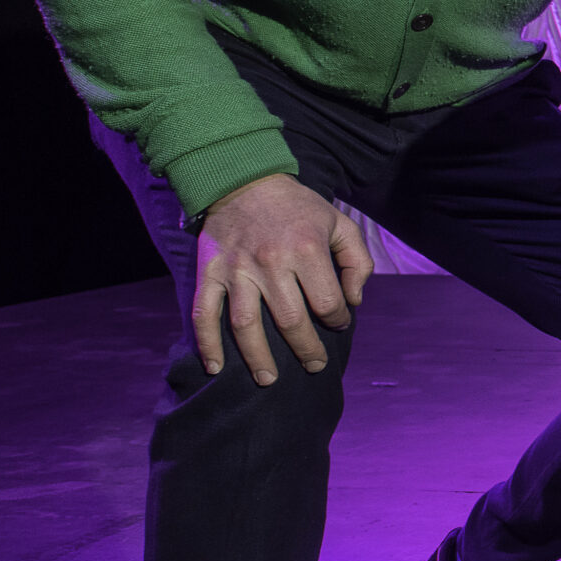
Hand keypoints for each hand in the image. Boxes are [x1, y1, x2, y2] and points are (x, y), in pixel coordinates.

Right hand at [192, 173, 371, 384]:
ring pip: (246, 326)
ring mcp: (236, 271)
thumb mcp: (340, 224)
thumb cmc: (299, 208)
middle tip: (314, 366)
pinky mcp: (209, 273)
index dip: (338, 320)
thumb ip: (357, 262)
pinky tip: (215, 368)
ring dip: (258, 358)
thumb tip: (354, 301)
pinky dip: (207, 344)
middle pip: (290, 321)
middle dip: (306, 350)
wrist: (244, 182)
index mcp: (307, 250)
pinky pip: (204, 314)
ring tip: (269, 379)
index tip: (339, 324)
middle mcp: (271, 263)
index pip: (328, 303)